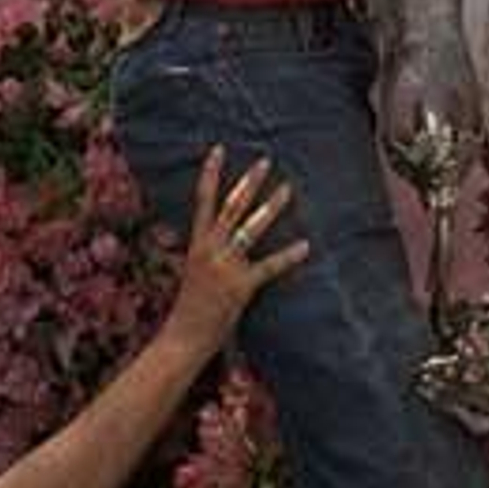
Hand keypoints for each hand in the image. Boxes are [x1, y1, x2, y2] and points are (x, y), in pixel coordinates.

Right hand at [161, 147, 307, 357]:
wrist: (183, 338)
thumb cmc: (189, 306)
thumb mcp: (192, 270)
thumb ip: (206, 250)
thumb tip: (218, 235)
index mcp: (197, 244)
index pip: (202, 201)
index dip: (210, 174)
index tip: (218, 149)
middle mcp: (210, 249)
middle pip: (231, 207)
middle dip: (249, 182)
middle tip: (265, 160)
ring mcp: (225, 266)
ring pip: (250, 228)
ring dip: (271, 207)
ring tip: (287, 189)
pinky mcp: (240, 286)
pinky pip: (268, 266)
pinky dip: (288, 256)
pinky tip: (305, 245)